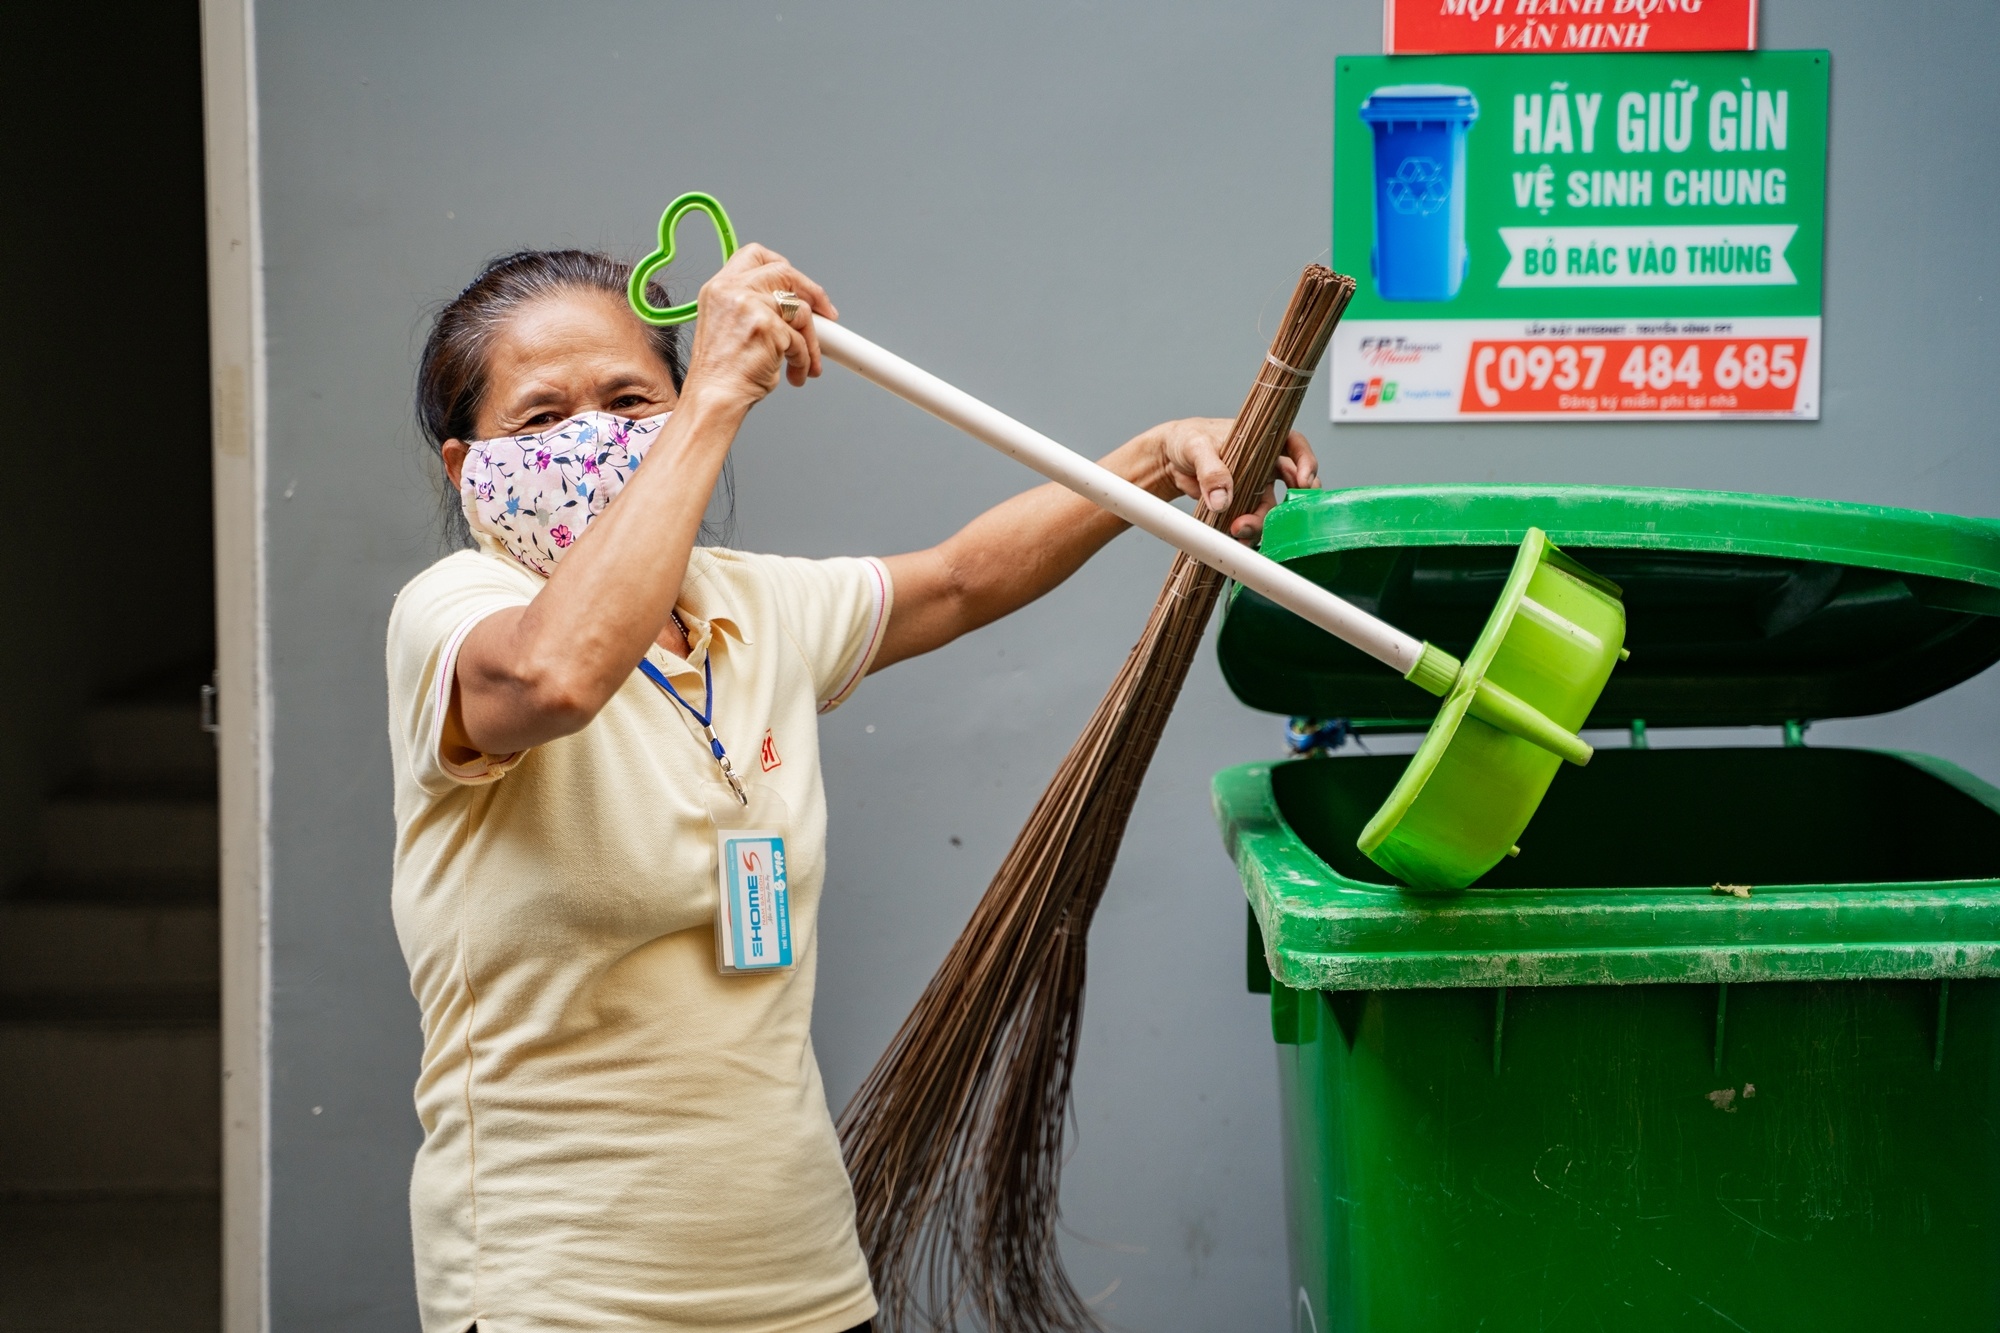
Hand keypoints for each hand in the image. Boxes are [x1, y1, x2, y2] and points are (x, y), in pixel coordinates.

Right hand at [679, 243, 838, 407]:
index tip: (800, 286)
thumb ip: (755, 307)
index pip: (755, 256)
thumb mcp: (730, 326)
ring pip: (799, 310)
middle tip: (827, 314)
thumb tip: (795, 307)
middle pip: (785, 272)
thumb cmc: (721, 374)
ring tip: (805, 363)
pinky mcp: (767, 326)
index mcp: (718, 287)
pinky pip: (800, 339)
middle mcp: (731, 290)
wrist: (713, 399)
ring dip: (810, 340)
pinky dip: (803, 358)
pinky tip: (795, 373)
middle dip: (813, 293)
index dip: (784, 266)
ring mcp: (749, 305)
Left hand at [1146, 418, 1319, 543]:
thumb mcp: (1197, 447)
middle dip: (1284, 504)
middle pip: (1288, 485)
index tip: (1303, 481)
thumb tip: (1222, 499)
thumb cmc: (1188, 439)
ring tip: (1240, 531)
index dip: (1306, 462)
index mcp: (1262, 440)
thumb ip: (1211, 471)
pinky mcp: (1241, 503)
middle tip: (1271, 518)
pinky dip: (1247, 531)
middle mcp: (1264, 463)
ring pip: (1270, 507)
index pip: (1295, 445)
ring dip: (1261, 522)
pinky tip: (1238, 538)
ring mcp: (1255, 485)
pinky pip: (1251, 518)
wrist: (1169, 459)